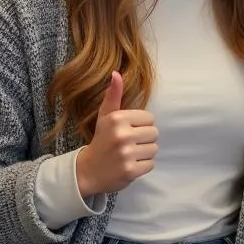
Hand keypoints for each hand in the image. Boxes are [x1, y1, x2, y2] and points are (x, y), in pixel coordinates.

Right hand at [75, 72, 157, 196]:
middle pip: (154, 133)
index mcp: (117, 118)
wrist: (89, 171)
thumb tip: (116, 73)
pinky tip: (130, 164)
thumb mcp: (105, 116)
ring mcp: (126, 154)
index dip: (141, 125)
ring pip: (154, 149)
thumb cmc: (101, 140)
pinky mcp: (130, 171)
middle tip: (130, 143)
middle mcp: (122, 135)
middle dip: (144, 139)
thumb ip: (113, 95)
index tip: (129, 130)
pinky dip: (143, 166)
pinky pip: (151, 164)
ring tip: (130, 154)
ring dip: (145, 153)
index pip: (149, 118)